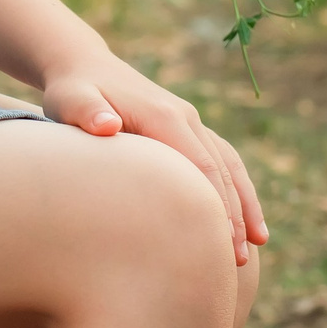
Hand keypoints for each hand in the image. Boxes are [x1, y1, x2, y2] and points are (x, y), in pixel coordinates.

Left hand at [42, 49, 267, 264]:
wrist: (83, 65)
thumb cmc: (72, 90)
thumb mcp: (70, 98)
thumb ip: (85, 111)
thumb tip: (107, 126)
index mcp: (163, 115)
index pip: (200, 166)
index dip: (214, 205)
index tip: (221, 243)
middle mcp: (185, 117)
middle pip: (220, 171)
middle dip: (234, 215)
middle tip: (237, 262)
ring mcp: (190, 122)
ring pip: (229, 165)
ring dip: (245, 203)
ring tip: (256, 246)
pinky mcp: (187, 129)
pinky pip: (222, 159)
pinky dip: (238, 187)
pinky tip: (244, 217)